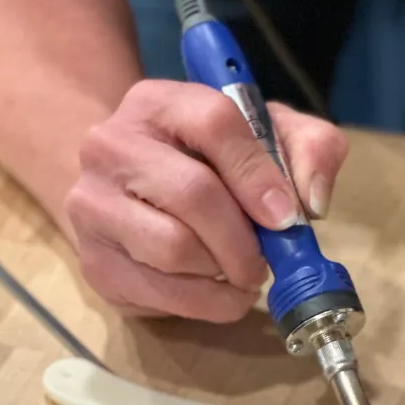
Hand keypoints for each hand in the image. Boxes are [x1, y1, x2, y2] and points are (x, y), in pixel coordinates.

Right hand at [64, 80, 348, 321]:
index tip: (286, 217)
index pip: (214, 123)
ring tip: (239, 270)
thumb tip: (312, 200)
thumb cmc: (213, 166)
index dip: (258, 174)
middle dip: (244, 239)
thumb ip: (310, 149)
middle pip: (193, 194)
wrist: (133, 195)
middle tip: (265, 260)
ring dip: (225, 271)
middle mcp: (110, 146)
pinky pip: (162, 292)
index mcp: (159, 103)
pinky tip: (219, 290)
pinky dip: (208, 301)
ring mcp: (92, 205)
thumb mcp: (268, 139)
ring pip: (174, 248)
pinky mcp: (94, 261)